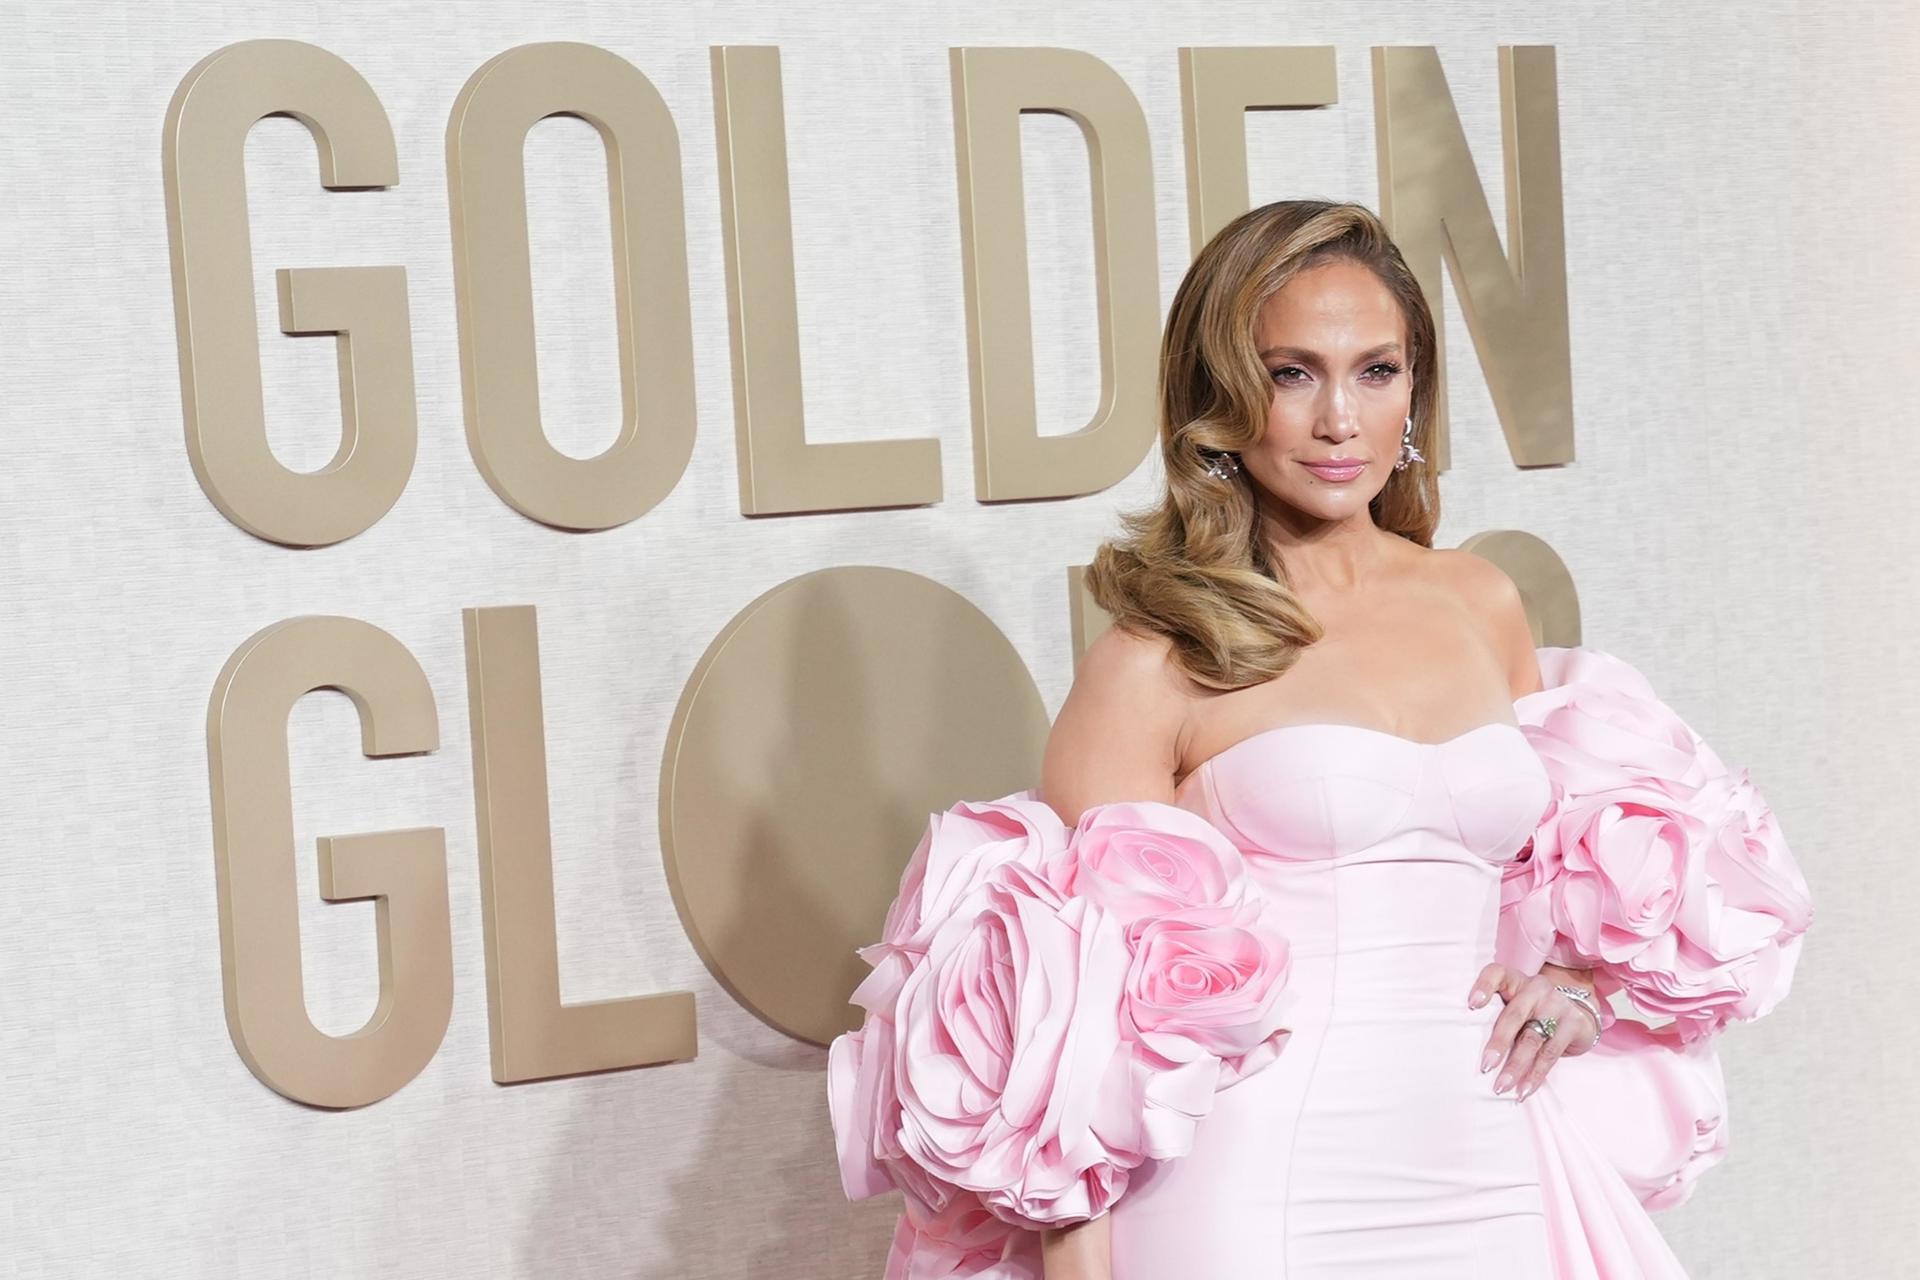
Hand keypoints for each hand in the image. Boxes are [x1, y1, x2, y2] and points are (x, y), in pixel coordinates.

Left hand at [1468, 962, 1599, 1102]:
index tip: (1472, 1005)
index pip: (1496, 973)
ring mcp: (1557, 1004)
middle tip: (1485, 1066)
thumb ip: (1495, 1016)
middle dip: (1498, 1043)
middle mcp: (1536, 988)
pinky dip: (1535, 1075)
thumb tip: (1462, 1049)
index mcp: (1515, 980)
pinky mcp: (1573, 1023)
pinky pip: (1550, 1053)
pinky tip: (1524, 1090)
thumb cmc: (1532, 1013)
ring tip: (1501, 1086)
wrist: (1578, 1014)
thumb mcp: (1514, 1006)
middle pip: (1513, 1015)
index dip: (1484, 986)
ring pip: (1532, 1039)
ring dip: (1516, 1066)